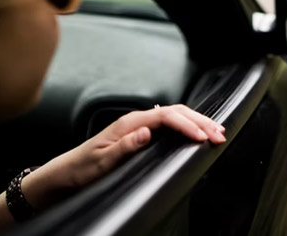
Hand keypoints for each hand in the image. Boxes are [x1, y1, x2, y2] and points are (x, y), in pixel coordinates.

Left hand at [22, 105, 225, 208]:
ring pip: (175, 116)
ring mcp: (139, 125)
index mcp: (130, 122)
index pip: (166, 116)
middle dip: (200, 120)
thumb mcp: (101, 162)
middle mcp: (136, 120)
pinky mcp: (140, 133)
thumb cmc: (82, 169)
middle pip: (176, 112)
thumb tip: (147, 131)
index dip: (187, 125)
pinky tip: (196, 130)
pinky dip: (187, 125)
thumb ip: (124, 146)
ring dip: (197, 121)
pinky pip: (169, 123)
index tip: (202, 137)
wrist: (66, 173)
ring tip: (216, 130)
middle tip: (220, 133)